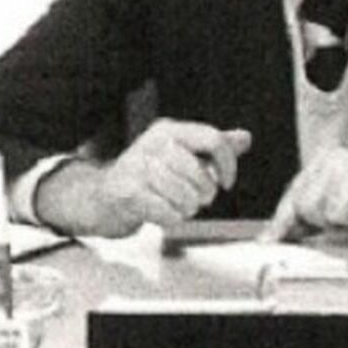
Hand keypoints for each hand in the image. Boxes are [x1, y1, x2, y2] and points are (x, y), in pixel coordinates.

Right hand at [36, 119, 251, 236]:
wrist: (102, 196)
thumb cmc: (148, 175)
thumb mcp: (181, 153)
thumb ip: (214, 147)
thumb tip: (245, 138)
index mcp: (169, 129)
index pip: (213, 138)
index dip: (228, 163)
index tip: (227, 181)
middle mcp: (152, 143)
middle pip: (200, 172)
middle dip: (205, 192)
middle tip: (198, 198)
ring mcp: (137, 167)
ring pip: (185, 194)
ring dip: (188, 207)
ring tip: (180, 205)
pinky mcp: (127, 192)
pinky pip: (167, 211)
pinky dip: (171, 218)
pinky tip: (164, 213)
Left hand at [258, 147, 347, 241]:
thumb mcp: (340, 207)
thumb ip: (307, 218)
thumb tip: (272, 236)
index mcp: (325, 162)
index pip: (294, 196)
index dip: (284, 222)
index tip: (269, 242)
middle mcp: (337, 159)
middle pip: (310, 207)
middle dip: (326, 224)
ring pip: (334, 214)